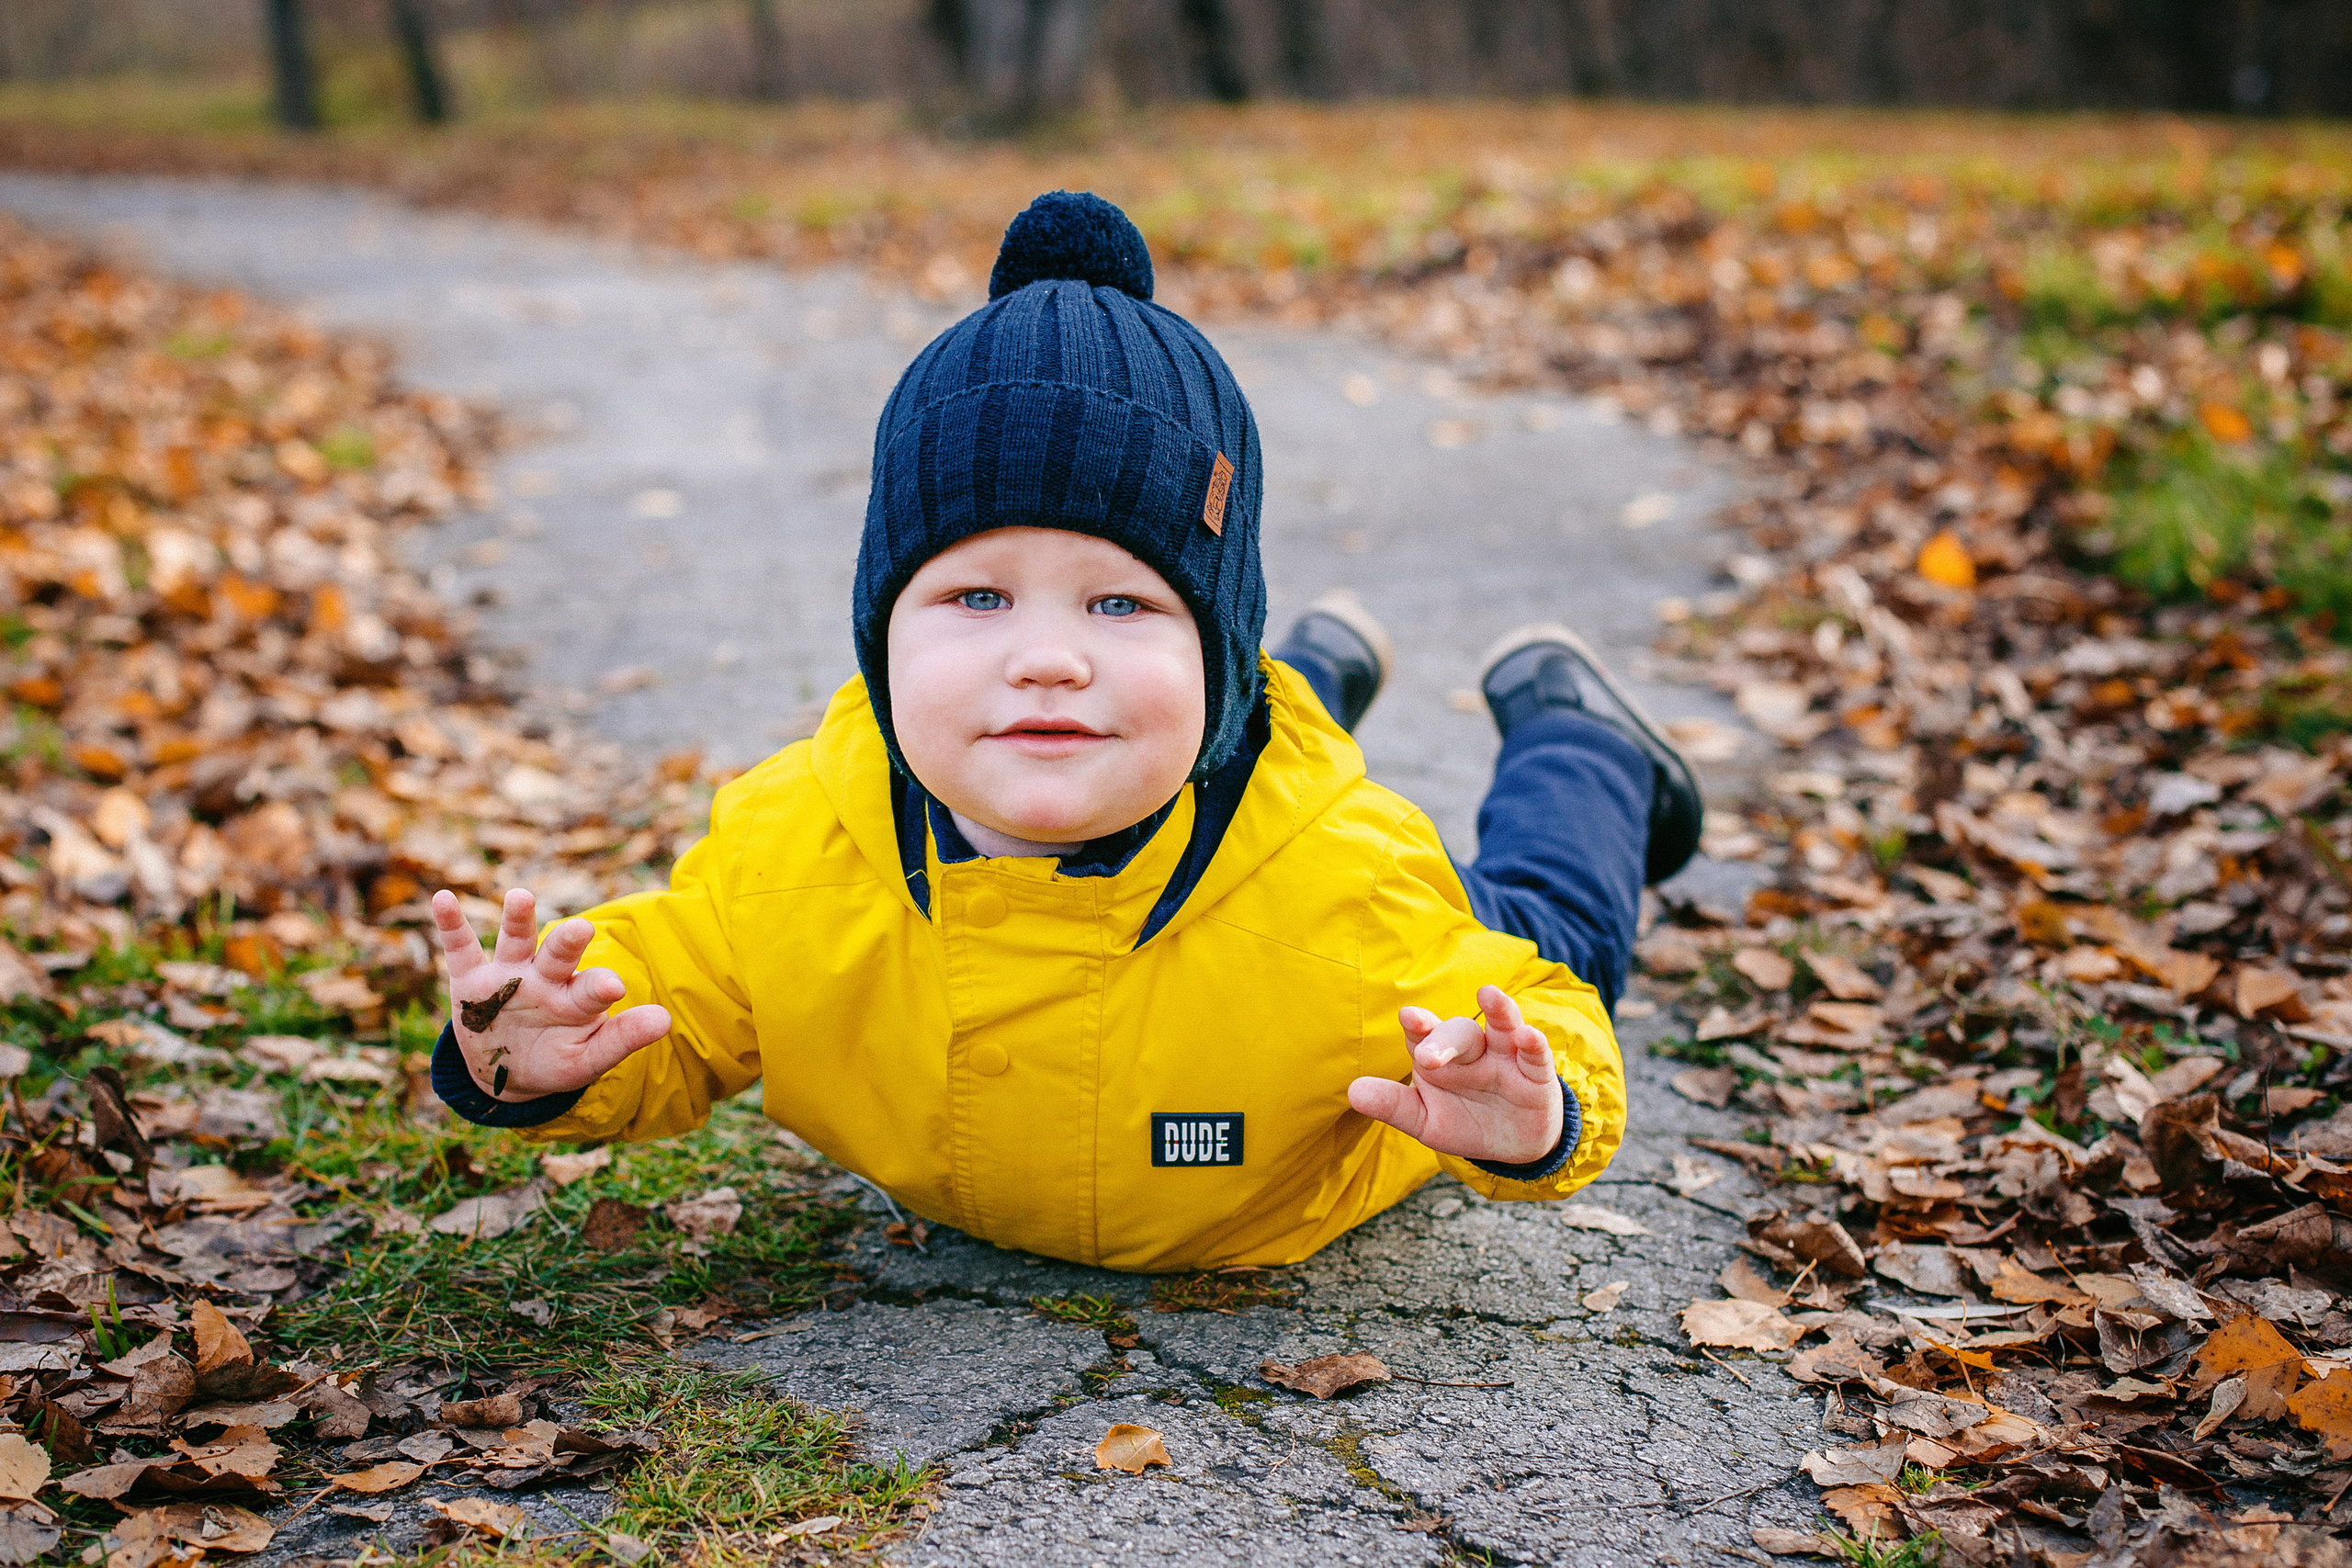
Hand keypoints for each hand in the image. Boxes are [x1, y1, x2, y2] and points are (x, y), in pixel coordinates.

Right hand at [433, 887, 670, 1101]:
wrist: (507, 1070)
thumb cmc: (557, 1059)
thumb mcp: (586, 1059)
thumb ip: (620, 1040)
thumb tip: (666, 1020)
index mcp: (576, 998)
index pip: (590, 989)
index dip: (600, 986)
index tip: (613, 987)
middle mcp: (545, 978)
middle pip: (558, 954)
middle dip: (567, 942)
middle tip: (581, 929)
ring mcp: (507, 975)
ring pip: (516, 941)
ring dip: (518, 919)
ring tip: (521, 898)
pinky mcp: (470, 979)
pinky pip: (460, 948)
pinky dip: (451, 924)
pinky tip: (443, 898)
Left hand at [1346, 985, 1561, 1165]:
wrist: (1513, 1148)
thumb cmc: (1464, 1123)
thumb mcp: (1425, 1121)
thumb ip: (1393, 1105)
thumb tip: (1353, 1092)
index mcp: (1439, 1057)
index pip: (1424, 1036)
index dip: (1418, 1026)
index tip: (1408, 1017)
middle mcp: (1471, 1051)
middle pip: (1458, 1032)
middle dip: (1444, 1039)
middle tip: (1428, 1056)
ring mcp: (1505, 1058)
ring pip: (1501, 1027)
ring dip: (1498, 1010)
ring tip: (1489, 994)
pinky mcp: (1536, 1075)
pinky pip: (1536, 1055)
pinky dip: (1534, 1043)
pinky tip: (1528, 1035)